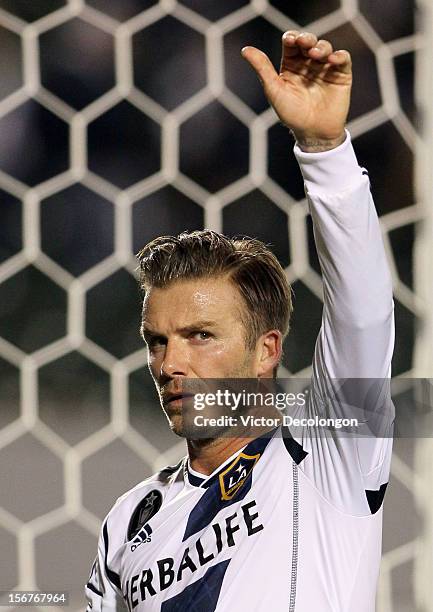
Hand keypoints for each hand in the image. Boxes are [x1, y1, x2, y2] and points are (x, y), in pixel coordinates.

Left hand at [241, 31, 351, 151]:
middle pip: (308, 41)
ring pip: (324, 47)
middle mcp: (308, 64)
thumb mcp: (274, 91)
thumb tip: (245, 50)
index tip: (290, 40)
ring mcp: (325, 68)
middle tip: (304, 42)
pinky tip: (332, 60)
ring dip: (321, 47)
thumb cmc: (292, 114)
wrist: (313, 133)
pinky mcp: (341, 75)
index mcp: (291, 65)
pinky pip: (343, 58)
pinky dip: (339, 56)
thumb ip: (262, 69)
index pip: (291, 44)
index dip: (291, 38)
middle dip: (306, 38)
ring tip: (315, 54)